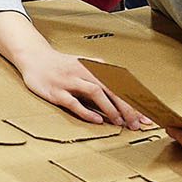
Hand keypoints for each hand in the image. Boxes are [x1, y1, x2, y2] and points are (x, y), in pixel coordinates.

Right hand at [15, 46, 151, 128]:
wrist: (35, 58)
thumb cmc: (64, 66)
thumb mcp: (87, 67)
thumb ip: (103, 79)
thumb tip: (125, 98)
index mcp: (95, 66)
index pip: (120, 84)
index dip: (135, 100)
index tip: (146, 116)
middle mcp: (84, 71)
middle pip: (111, 87)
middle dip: (126, 106)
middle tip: (135, 123)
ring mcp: (70, 80)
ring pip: (95, 92)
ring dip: (110, 108)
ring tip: (119, 122)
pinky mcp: (56, 91)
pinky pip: (73, 102)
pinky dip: (86, 111)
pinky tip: (97, 120)